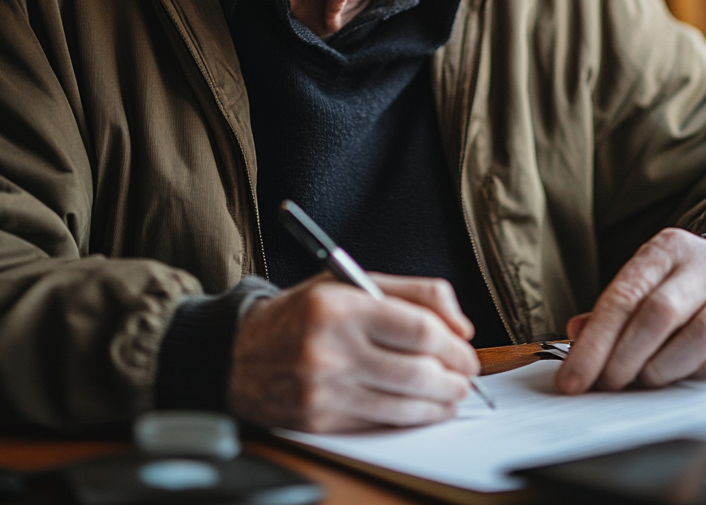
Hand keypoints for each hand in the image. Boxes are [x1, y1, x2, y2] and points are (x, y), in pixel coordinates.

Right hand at [227, 273, 479, 431]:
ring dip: (441, 402)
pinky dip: (412, 417)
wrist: (239, 353)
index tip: (467, 349)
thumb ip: (413, 292)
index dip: (454, 344)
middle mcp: (331, 348)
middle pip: (417, 370)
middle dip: (455, 376)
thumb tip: (461, 324)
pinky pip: (381, 423)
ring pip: (404, 403)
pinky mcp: (320, 420)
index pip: (418, 328)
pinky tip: (424, 408)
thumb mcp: (351, 282)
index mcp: (341, 306)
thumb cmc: (303, 314)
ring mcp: (324, 389)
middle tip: (466, 374)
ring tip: (452, 393)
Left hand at [556, 228, 705, 393]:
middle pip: (657, 314)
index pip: (623, 296)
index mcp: (666, 249)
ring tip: (642, 383)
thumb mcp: (655, 279)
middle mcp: (704, 264)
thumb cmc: (695, 283)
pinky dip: (697, 374)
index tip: (573, 376)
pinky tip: (680, 380)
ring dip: (662, 368)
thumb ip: (619, 305)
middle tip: (606, 384)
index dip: (595, 341)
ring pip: (696, 335)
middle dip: (624, 358)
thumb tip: (576, 331)